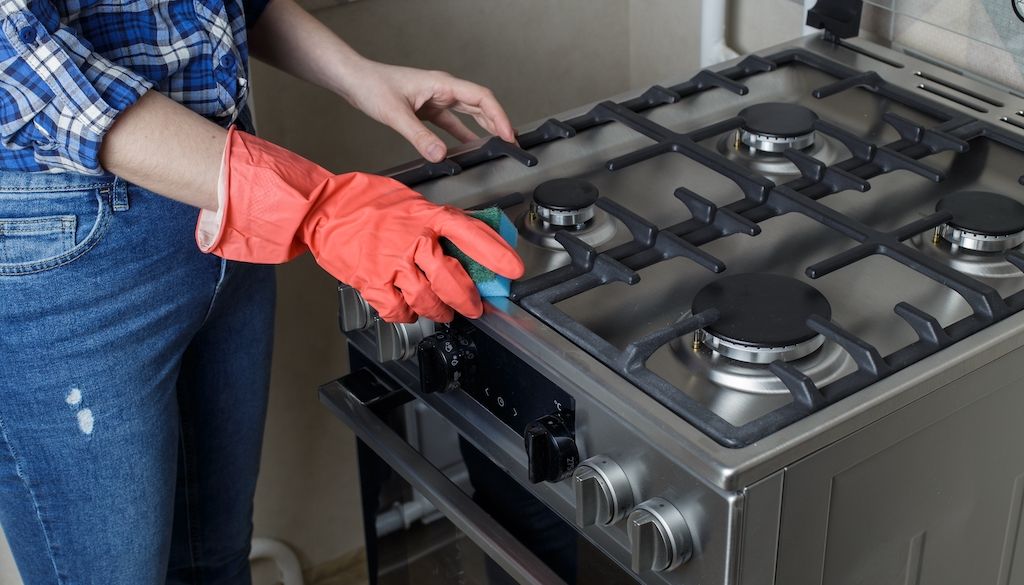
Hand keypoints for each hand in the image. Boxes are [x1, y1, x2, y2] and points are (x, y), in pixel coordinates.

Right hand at [198, 129, 525, 322]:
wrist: (323, 208)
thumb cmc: (366, 201)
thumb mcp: (411, 201)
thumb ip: (438, 220)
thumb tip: (469, 236)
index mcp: (426, 216)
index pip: (471, 234)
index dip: (496, 254)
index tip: (514, 270)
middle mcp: (412, 240)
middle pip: (452, 279)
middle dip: (469, 299)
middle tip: (475, 307)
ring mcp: (391, 263)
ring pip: (428, 299)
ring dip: (440, 311)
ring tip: (444, 312)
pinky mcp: (371, 281)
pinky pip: (397, 309)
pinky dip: (406, 315)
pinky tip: (408, 311)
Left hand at [343, 61, 515, 161]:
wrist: (354, 80)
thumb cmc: (372, 86)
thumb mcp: (396, 113)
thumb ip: (418, 136)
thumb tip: (440, 156)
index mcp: (442, 84)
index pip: (482, 98)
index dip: (498, 117)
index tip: (507, 135)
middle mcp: (443, 89)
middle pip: (481, 105)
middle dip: (498, 123)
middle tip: (511, 144)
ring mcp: (436, 98)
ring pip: (470, 113)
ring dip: (485, 128)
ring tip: (499, 145)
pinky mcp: (428, 109)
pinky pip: (453, 122)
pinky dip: (463, 135)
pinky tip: (469, 148)